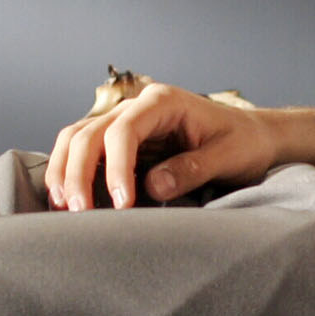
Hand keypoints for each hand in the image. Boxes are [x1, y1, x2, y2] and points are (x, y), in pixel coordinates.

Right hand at [45, 75, 280, 210]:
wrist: (251, 136)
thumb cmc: (243, 143)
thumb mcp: (228, 156)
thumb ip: (192, 168)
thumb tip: (152, 186)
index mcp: (164, 102)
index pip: (124, 130)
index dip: (116, 168)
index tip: (122, 204)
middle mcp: (138, 106)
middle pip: (89, 133)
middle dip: (79, 173)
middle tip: (81, 214)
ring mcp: (125, 121)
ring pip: (76, 138)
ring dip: (64, 170)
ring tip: (63, 206)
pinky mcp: (120, 140)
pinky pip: (83, 149)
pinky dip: (68, 171)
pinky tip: (65, 198)